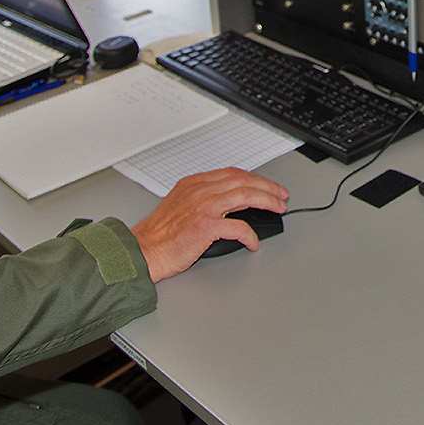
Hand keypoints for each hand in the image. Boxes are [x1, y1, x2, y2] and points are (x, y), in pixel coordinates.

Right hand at [131, 167, 289, 281]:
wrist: (142, 251)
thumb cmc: (159, 235)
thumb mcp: (180, 205)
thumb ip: (203, 199)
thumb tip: (231, 205)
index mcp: (194, 183)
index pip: (233, 173)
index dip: (255, 178)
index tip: (268, 186)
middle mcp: (200, 191)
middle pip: (244, 181)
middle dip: (268, 187)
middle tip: (281, 196)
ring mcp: (203, 207)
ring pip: (246, 195)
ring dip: (267, 201)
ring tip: (278, 209)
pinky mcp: (206, 226)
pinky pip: (238, 227)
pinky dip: (251, 234)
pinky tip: (253, 242)